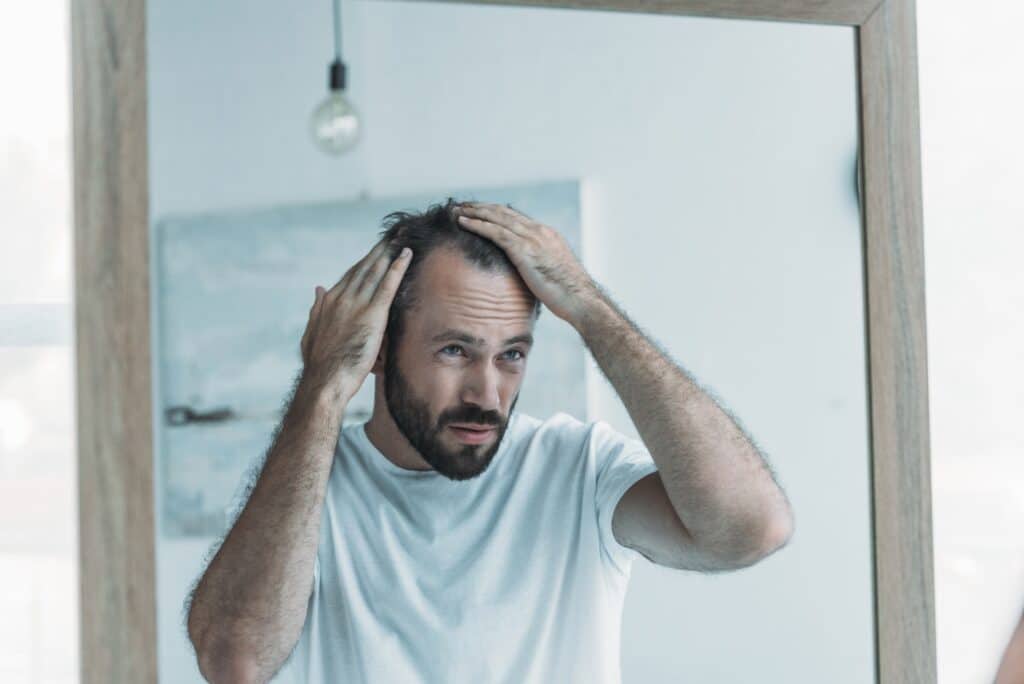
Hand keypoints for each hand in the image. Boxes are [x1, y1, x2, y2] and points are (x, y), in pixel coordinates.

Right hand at [300, 238, 412, 401]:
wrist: (324, 380)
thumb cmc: (319, 364)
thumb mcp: (312, 332)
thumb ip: (316, 309)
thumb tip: (318, 288)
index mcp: (329, 302)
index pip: (351, 276)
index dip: (365, 262)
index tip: (375, 251)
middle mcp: (342, 297)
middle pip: (364, 268)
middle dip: (379, 250)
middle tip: (392, 235)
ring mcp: (356, 304)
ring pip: (376, 271)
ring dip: (389, 252)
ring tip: (401, 238)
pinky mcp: (372, 315)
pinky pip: (387, 285)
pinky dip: (397, 267)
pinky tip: (406, 254)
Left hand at [452, 202, 600, 325]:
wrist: (581, 300)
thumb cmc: (569, 295)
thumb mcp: (552, 274)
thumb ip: (537, 267)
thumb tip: (526, 275)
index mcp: (546, 235)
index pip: (515, 217)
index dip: (494, 212)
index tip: (478, 211)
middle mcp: (539, 231)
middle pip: (504, 212)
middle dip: (481, 207)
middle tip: (462, 205)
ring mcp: (533, 239)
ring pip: (497, 218)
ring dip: (474, 212)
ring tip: (456, 210)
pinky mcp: (525, 250)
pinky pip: (496, 232)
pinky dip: (477, 225)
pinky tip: (462, 223)